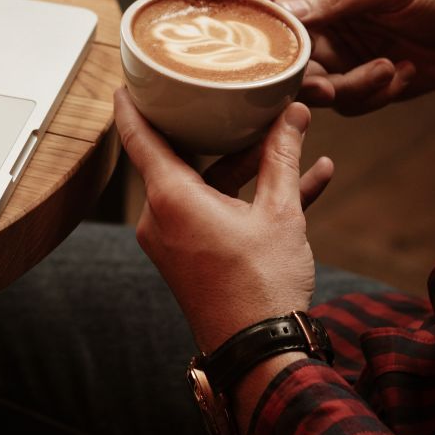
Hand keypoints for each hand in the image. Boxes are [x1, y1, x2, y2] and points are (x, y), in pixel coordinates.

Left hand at [114, 88, 331, 353]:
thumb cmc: (262, 286)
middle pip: (183, 158)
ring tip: (292, 144)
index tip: (128, 80)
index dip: (131, 105)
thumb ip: (282, 156)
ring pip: (209, 187)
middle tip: (232, 101)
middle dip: (219, 133)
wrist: (260, 354)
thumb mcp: (280, 212)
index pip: (138, 137)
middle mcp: (162, 217)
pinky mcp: (192, 257)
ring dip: (250, 169)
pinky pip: (217, 214)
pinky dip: (250, 199)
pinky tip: (305, 181)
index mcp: (170, 198)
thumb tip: (293, 113)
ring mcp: (174, 240)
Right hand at [252, 0, 434, 114]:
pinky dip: (375, 94)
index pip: (263, 4)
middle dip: (304, 78)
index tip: (255, 56)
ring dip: (351, 87)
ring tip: (389, 70)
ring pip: (311, 88)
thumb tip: (283, 13)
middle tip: (328, 86)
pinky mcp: (354, 83)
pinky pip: (345, 104)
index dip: (252, 30)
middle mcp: (316, 21)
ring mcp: (333, 55)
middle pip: (279, 58)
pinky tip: (403, 72)